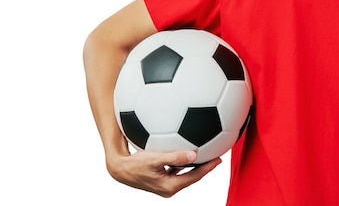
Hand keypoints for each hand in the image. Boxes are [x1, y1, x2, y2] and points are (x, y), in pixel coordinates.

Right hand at [106, 149, 221, 197]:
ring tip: (207, 153)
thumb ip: (175, 157)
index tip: (218, 158)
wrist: (119, 169)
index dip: (208, 168)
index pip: (194, 177)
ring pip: (186, 173)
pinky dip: (185, 162)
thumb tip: (194, 154)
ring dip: (196, 164)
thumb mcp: (155, 159)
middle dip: (205, 166)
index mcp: (170, 186)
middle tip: (217, 155)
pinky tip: (188, 151)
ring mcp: (165, 183)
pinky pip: (177, 170)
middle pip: (193, 176)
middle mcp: (169, 187)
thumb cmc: (136, 164)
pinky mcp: (161, 177)